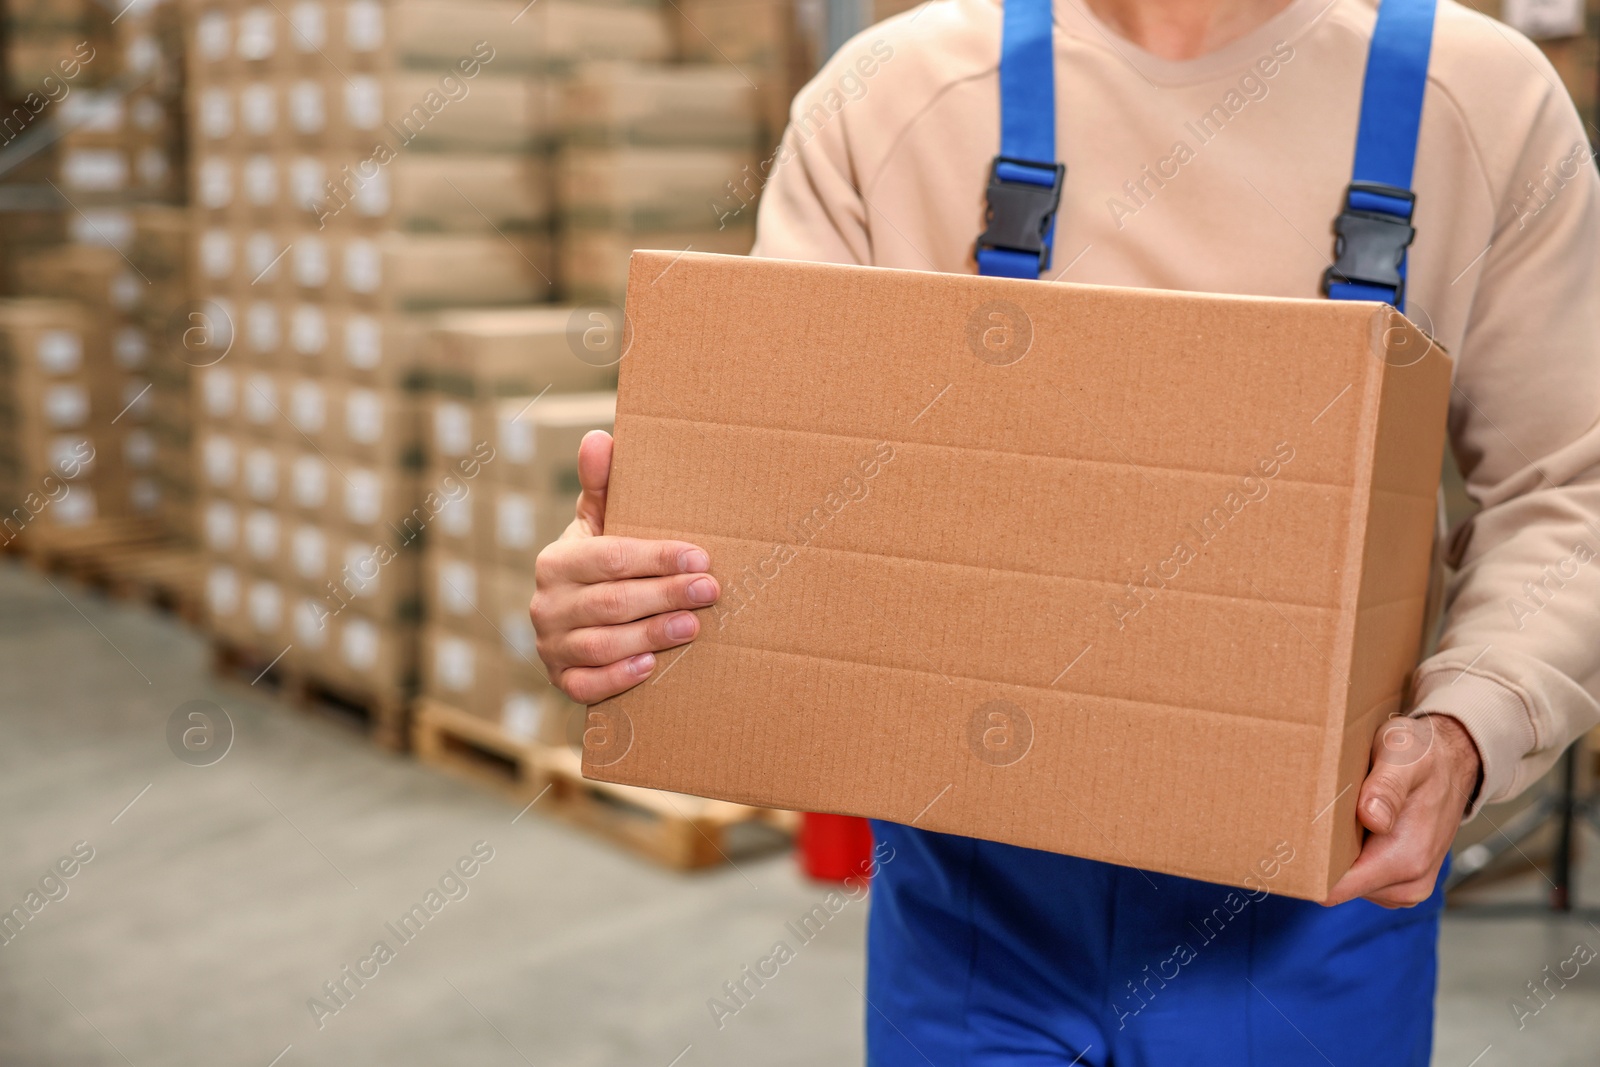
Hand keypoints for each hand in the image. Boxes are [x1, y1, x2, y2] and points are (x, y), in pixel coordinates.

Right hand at [530, 430, 718, 703]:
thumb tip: (599, 437)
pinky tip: (652, 668)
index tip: (700, 556)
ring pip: (602, 644)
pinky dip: (619, 677)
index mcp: (557, 561)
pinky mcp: (560, 681)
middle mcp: (547, 604)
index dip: (657, 558)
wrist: (574, 624)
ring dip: (652, 636)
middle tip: (711, 590)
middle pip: (613, 601)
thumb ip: (601, 485)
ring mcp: (551, 646)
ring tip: (693, 626)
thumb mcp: (597, 525)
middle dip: (665, 595)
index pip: (611, 558)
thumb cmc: (598, 566)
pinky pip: (586, 686)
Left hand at [1325, 714, 1481, 907]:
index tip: (1285, 845)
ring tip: (1334, 819)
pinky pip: (1359, 879)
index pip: (1334, 889)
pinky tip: (1347, 828)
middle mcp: (1409, 884)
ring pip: (1345, 884)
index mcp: (1405, 860)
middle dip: (1318, 859)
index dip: (1306, 870)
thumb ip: (1388, 787)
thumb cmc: (1424, 756)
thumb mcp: (1403, 756)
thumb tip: (1372, 818)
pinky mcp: (1401, 883)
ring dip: (1333, 857)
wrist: (1452, 764)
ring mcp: (1406, 887)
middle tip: (1306, 819)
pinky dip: (1347, 857)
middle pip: (1335, 888)